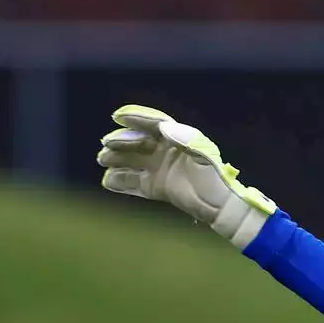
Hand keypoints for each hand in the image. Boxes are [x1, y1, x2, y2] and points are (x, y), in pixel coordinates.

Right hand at [98, 105, 275, 247]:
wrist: (220, 206)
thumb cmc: (215, 178)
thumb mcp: (203, 155)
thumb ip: (185, 139)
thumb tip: (163, 127)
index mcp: (178, 139)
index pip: (154, 125)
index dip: (137, 119)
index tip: (119, 116)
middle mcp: (166, 152)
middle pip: (139, 143)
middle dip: (122, 142)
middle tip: (106, 145)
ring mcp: (160, 170)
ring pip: (133, 162)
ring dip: (117, 160)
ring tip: (103, 161)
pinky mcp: (157, 188)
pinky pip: (135, 183)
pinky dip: (121, 182)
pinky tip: (107, 181)